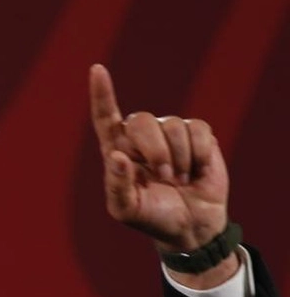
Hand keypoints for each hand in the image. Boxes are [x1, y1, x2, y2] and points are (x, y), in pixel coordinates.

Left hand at [89, 64, 236, 285]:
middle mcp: (141, 137)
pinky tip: (196, 170)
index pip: (105, 117)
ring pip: (172, 125)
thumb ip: (117, 185)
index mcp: (117, 151)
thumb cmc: (152, 217)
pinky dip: (199, 154)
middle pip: (141, 121)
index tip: (97, 70)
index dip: (101, 94)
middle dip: (155, 150)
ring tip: (179, 180)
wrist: (190, 226)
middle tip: (164, 176)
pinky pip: (198, 129)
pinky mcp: (198, 135)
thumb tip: (117, 156)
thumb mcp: (126, 210)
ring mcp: (170, 133)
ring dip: (179, 158)